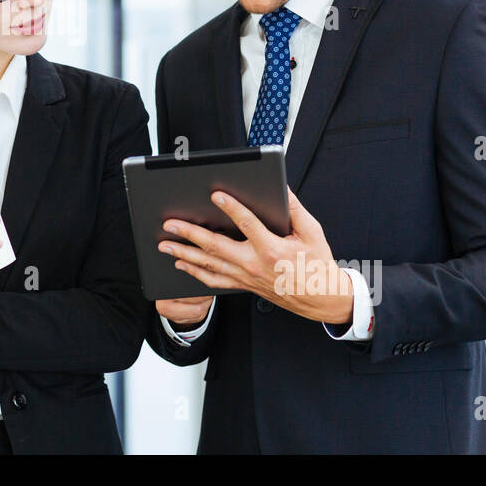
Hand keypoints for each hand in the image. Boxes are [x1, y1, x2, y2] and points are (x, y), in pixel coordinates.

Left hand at [158, 187, 354, 324]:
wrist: (320, 298)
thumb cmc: (316, 264)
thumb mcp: (312, 232)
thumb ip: (294, 208)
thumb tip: (281, 187)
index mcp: (272, 248)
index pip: (247, 224)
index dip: (231, 207)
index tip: (216, 194)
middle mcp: (254, 264)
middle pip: (216, 246)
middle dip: (190, 233)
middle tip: (170, 223)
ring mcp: (245, 277)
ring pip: (209, 265)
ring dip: (184, 254)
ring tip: (165, 244)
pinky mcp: (242, 285)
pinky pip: (214, 281)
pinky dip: (195, 273)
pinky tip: (181, 264)